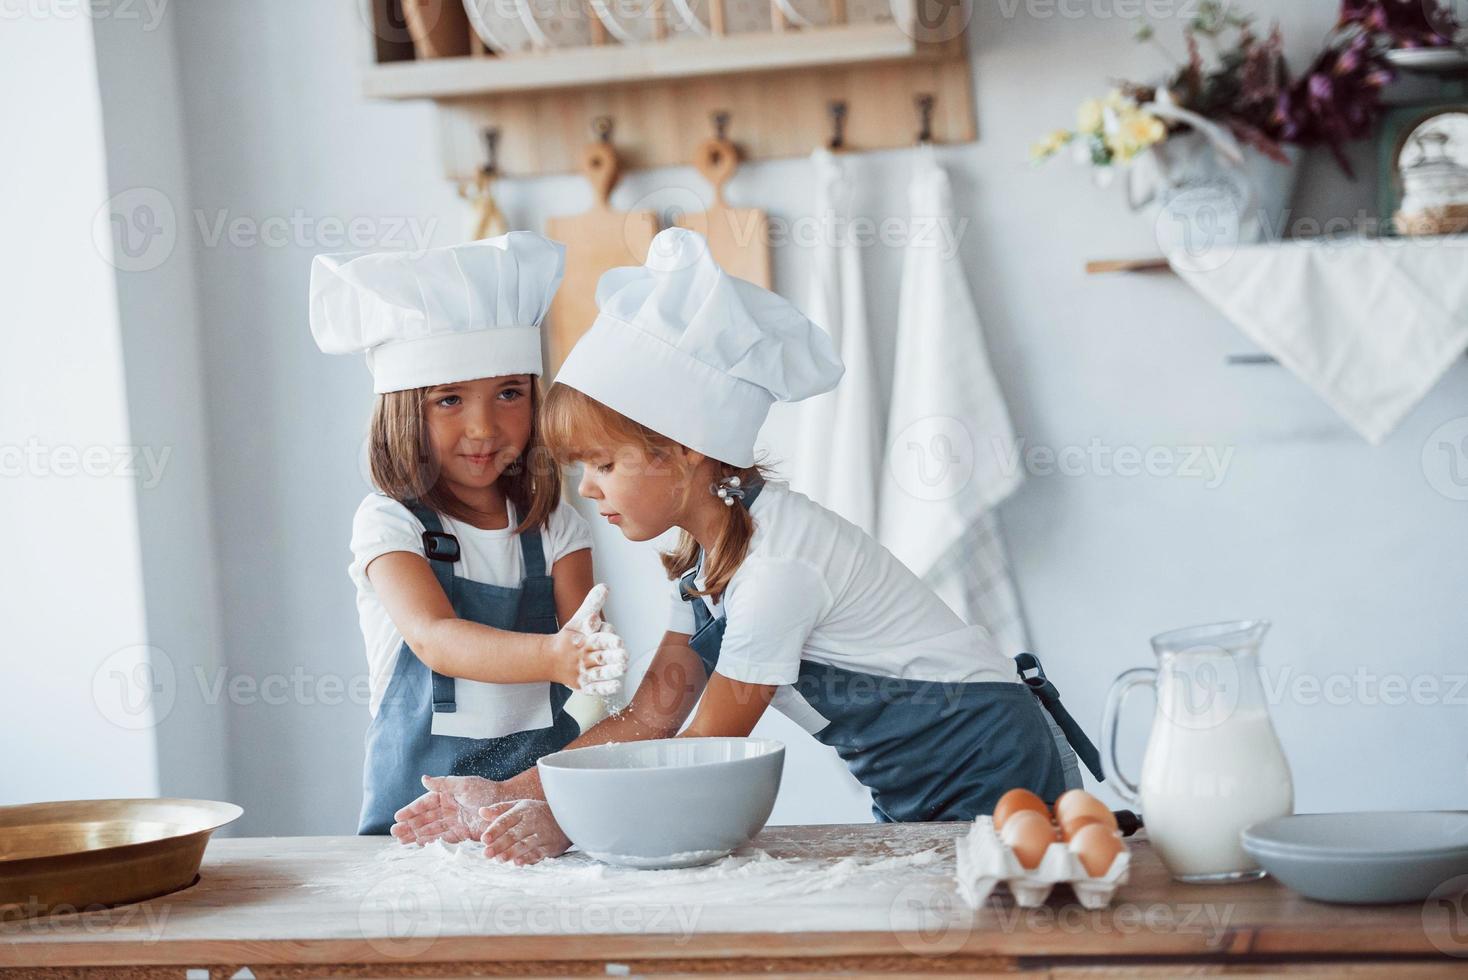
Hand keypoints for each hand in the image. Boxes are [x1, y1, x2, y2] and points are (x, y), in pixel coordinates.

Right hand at [390, 774, 511, 845]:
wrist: (506, 805)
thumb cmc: (486, 791)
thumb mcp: (464, 784)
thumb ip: (443, 783)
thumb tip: (423, 779)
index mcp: (447, 794)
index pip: (425, 803)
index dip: (411, 810)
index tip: (398, 817)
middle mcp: (448, 808)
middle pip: (425, 818)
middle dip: (410, 825)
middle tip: (395, 832)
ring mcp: (453, 821)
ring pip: (431, 829)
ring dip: (416, 835)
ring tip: (401, 841)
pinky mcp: (461, 833)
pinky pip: (442, 838)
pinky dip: (430, 841)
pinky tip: (419, 845)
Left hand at [479, 799, 571, 865]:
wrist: (568, 817)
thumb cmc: (537, 813)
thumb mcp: (519, 806)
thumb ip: (500, 810)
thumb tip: (481, 812)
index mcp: (522, 811)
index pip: (505, 820)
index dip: (494, 830)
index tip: (483, 839)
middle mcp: (532, 822)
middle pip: (514, 834)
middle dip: (500, 844)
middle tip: (486, 854)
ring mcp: (542, 834)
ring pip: (525, 844)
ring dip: (512, 852)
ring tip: (500, 859)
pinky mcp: (550, 846)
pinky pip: (538, 853)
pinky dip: (528, 859)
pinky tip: (518, 863)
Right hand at [552, 584, 628, 696]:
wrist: (549, 660)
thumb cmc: (569, 638)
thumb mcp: (578, 619)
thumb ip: (593, 604)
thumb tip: (605, 586)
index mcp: (582, 639)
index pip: (595, 638)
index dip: (606, 638)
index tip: (617, 640)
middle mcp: (582, 656)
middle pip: (598, 656)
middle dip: (611, 655)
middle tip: (624, 654)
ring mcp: (581, 671)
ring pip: (597, 672)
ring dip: (610, 671)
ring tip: (622, 668)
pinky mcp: (582, 685)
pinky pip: (594, 688)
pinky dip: (605, 688)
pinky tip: (617, 685)